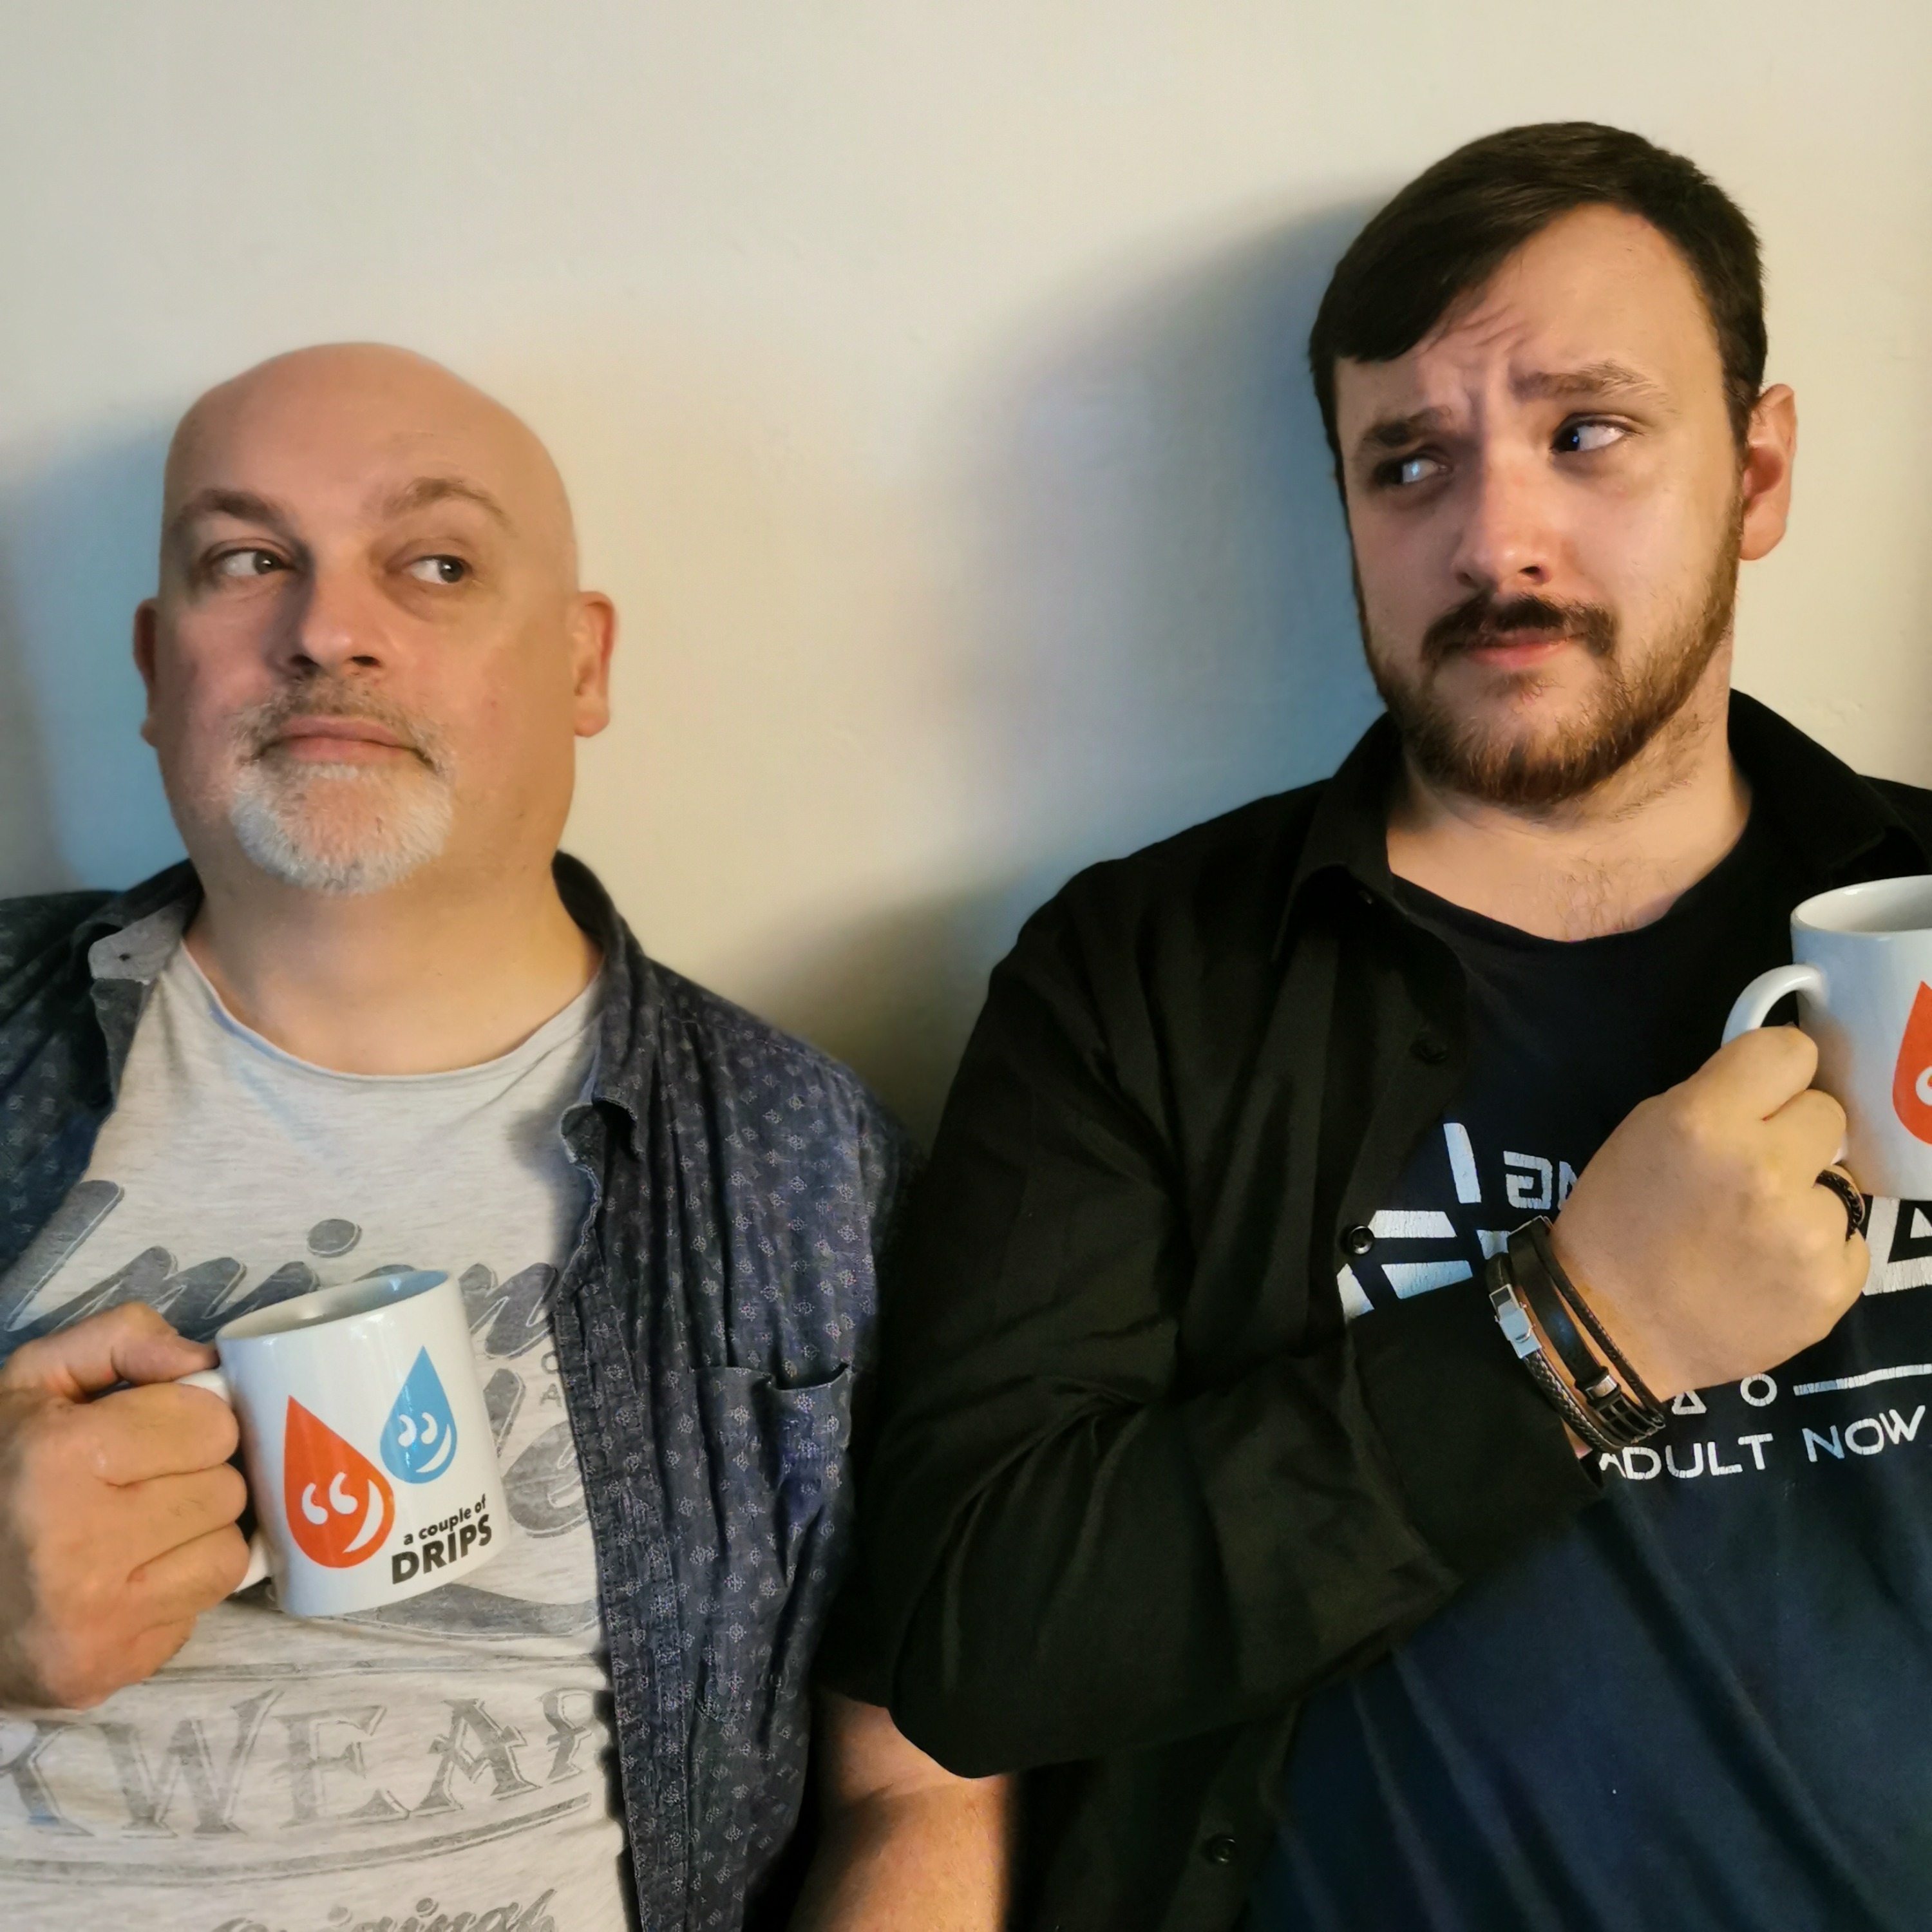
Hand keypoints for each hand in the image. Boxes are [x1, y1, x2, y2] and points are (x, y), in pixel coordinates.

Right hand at [0, 1304, 249, 1710]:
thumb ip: (121, 1341)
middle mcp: (79, 1545)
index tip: (147, 1435)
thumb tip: (203, 1359)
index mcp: (61, 1459)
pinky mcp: (108, 1672)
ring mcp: (96, 1621)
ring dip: (196, 1539)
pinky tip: (123, 1582)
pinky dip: (173, 1594)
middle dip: (194, 1479)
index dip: (187, 1422)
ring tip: (136, 1533)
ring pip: (228, 1555)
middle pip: (226, 1490)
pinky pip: (197, 1614)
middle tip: (139, 1486)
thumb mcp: (33, 1383)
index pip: (212, 1425)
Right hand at [1552, 1026, 1867, 1400]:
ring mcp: (1806, 1233)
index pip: (1792, 1051)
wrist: (1611, 1328)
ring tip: (1757, 1230)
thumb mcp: (1644, 1132)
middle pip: (1827, 1114)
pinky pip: (1852, 1240)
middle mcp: (1764, 1169)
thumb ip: (1715, 1100)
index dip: (1775, 1074)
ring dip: (1808, 1197)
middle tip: (1752, 1170)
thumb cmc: (1618, 1221)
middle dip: (1793, 1136)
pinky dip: (1819, 1251)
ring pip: (1844, 1181)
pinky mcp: (1833, 1286)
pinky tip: (1772, 1268)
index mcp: (1705, 1122)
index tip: (1762, 1097)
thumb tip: (1778, 1090)